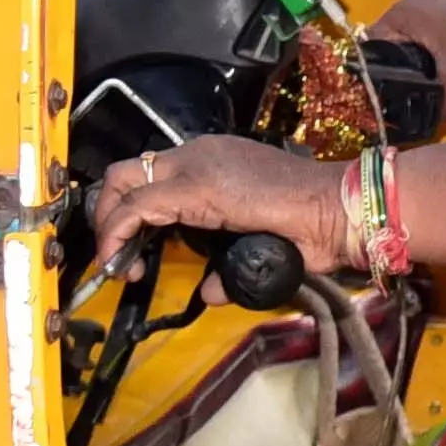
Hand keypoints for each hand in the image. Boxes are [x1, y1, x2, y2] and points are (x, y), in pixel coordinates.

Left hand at [80, 132, 348, 279]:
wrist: (336, 211)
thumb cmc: (313, 228)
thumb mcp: (258, 246)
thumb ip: (229, 266)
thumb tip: (210, 292)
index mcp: (216, 161)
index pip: (156, 175)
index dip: (133, 212)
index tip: (133, 253)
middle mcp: (199, 153)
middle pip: (129, 170)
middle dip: (108, 211)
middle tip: (115, 253)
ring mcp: (194, 165)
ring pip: (123, 179)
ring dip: (109, 221)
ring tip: (116, 260)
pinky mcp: (192, 187)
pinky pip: (136, 206)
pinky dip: (116, 233)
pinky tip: (121, 261)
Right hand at [376, 0, 445, 110]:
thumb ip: (429, 110)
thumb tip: (414, 134)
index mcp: (404, 12)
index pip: (369, 49)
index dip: (374, 78)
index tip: (383, 104)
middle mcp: (415, 4)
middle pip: (391, 49)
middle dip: (399, 77)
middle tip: (404, 105)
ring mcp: (437, 8)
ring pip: (414, 48)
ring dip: (419, 71)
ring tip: (425, 97)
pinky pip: (432, 43)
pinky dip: (436, 62)